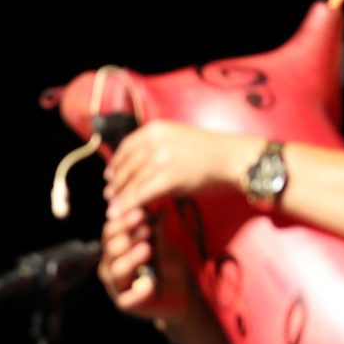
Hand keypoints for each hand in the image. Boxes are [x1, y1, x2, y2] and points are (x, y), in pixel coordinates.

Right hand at [100, 205, 194, 318]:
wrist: (184, 297)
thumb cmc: (171, 267)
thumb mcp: (167, 245)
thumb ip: (158, 230)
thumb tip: (155, 204)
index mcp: (116, 248)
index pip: (110, 231)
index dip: (123, 222)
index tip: (141, 213)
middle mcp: (110, 266)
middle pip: (110, 249)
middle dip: (127, 238)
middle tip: (146, 229)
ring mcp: (116, 286)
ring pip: (116, 271)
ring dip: (131, 260)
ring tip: (148, 249)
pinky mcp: (125, 304)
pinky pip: (127, 298)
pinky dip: (139, 292)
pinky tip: (150, 285)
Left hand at [103, 121, 257, 218]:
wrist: (232, 159)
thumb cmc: (211, 152)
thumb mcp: (177, 140)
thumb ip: (156, 148)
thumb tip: (140, 165)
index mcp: (154, 129)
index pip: (126, 147)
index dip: (116, 164)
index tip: (110, 176)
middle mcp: (153, 141)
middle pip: (125, 165)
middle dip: (115, 182)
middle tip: (110, 195)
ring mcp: (159, 158)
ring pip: (130, 181)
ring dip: (119, 196)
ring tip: (113, 207)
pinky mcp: (166, 177)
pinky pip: (139, 193)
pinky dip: (126, 205)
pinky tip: (119, 213)